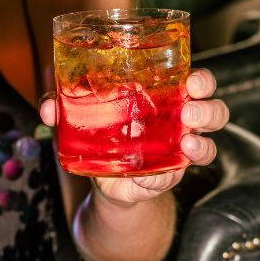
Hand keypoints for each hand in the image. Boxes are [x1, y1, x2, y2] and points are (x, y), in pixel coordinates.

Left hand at [39, 68, 228, 204]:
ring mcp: (180, 148)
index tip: (190, 78)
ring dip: (203, 136)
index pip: (192, 80)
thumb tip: (48, 107)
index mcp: (163, 97)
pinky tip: (161, 168)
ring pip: (209, 138)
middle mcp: (179, 120)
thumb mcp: (83, 119)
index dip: (200, 79)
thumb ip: (64, 109)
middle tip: (191, 102)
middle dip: (208, 103)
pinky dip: (172, 170)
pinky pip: (183, 171)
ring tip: (188, 138)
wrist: (106, 182)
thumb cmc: (102, 137)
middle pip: (212, 106)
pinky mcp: (171, 173)